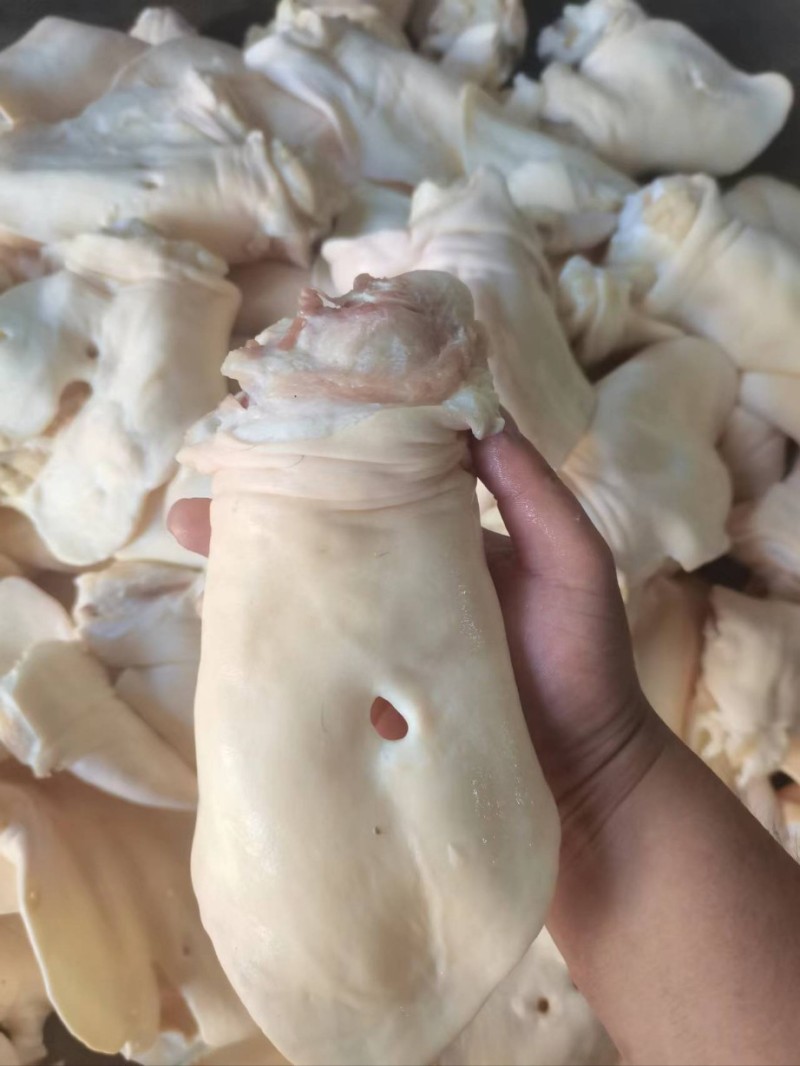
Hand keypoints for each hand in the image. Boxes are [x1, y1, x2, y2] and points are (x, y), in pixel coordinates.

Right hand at [169, 424, 666, 854]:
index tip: (280, 422)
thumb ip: (532, 492)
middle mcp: (402, 574)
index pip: (378, 477)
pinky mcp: (362, 687)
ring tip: (190, 530)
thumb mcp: (571, 561)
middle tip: (206, 483)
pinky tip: (225, 612)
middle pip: (323, 527)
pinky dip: (268, 629)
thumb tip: (476, 415)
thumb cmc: (585, 660)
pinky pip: (309, 649)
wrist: (584, 775)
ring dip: (249, 557)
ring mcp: (378, 632)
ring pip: (305, 583)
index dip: (332, 450)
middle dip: (264, 502)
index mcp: (444, 534)